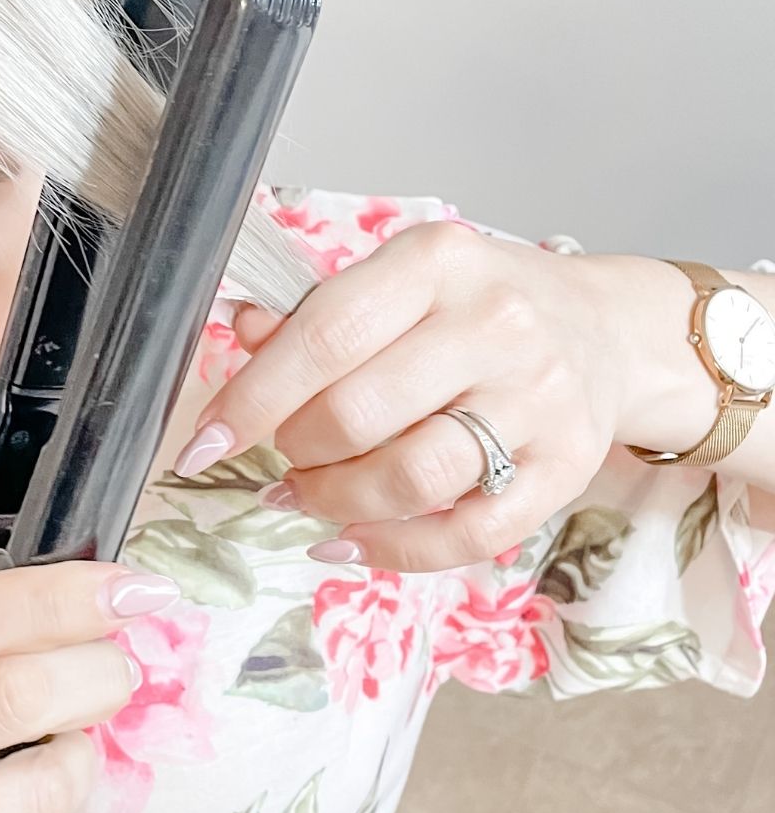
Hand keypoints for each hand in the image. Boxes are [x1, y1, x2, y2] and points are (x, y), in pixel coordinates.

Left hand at [175, 219, 637, 571]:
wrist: (606, 330)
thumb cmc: (481, 305)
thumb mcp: (403, 281)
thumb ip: (319, 312)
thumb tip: (243, 334)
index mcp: (437, 263)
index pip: (325, 335)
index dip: (253, 398)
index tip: (206, 442)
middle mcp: (494, 324)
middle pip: (359, 413)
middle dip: (297, 450)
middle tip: (285, 457)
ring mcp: (537, 399)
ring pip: (412, 477)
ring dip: (338, 501)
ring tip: (313, 495)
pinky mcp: (566, 467)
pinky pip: (470, 532)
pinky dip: (396, 549)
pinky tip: (353, 540)